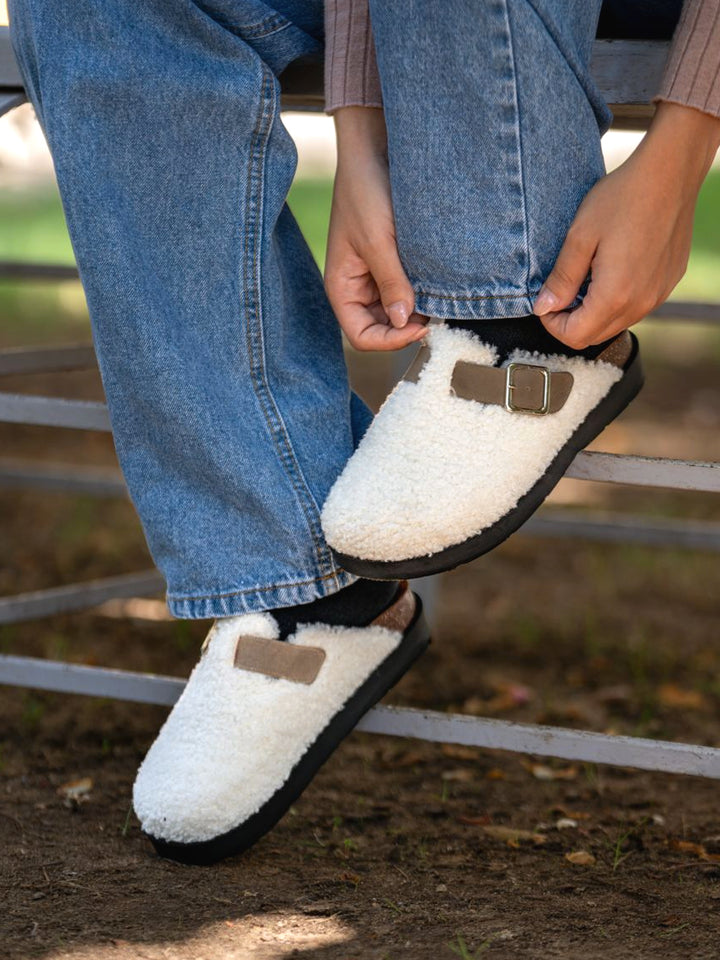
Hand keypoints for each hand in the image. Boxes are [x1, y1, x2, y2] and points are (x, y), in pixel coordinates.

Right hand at [324, 107, 427, 350]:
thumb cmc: (364, 191)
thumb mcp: (378, 240)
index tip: (421, 327)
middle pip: (383, 329)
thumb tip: (404, 323)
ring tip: (440, 298)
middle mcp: (357, 289)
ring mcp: (376, 278)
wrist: (373, 150)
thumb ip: (391, 283)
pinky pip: (409, 290)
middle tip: (438, 315)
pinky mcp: (394, 264)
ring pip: (399, 312)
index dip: (391, 341)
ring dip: (419, 311)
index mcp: (342, 289)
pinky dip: (424, 293)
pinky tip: (439, 284)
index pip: (363, 337)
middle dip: (408, 327)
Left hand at [533, 102, 719, 348]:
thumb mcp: (579, 237)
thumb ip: (561, 279)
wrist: (670, 173)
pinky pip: (635, 307)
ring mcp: (658, 295)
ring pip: (616, 324)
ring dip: (593, 312)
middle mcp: (640, 304)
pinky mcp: (667, 283)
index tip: (546, 301)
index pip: (574, 336)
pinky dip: (616, 301)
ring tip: (585, 278)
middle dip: (571, 322)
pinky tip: (610, 270)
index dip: (552, 324)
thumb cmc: (622, 198)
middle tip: (561, 291)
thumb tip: (543, 308)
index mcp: (614, 296)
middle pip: (594, 336)